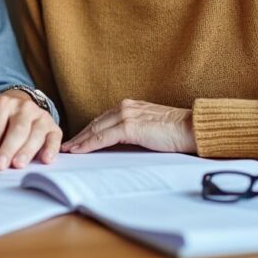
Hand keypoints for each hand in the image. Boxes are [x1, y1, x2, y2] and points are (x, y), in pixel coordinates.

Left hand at [0, 90, 61, 170]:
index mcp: (2, 104)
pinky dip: (51, 149)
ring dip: (27, 151)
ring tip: (17, 165)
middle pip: (16, 130)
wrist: (22, 102)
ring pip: (35, 134)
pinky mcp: (53, 127)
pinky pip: (54, 138)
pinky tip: (45, 160)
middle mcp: (23, 108)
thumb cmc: (0, 119)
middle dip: (7, 148)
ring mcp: (40, 116)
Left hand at [62, 99, 196, 153]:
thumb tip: (121, 144)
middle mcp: (125, 107)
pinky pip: (103, 137)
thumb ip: (134, 130)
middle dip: (80, 135)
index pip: (103, 119)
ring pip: (95, 130)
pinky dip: (89, 144)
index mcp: (130, 106)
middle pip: (95, 123)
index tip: (77, 139)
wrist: (191, 128)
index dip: (88, 130)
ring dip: (80, 140)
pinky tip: (80, 150)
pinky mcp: (130, 127)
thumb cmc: (176, 131)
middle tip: (66, 146)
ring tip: (69, 150)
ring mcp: (126, 115)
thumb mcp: (150, 128)